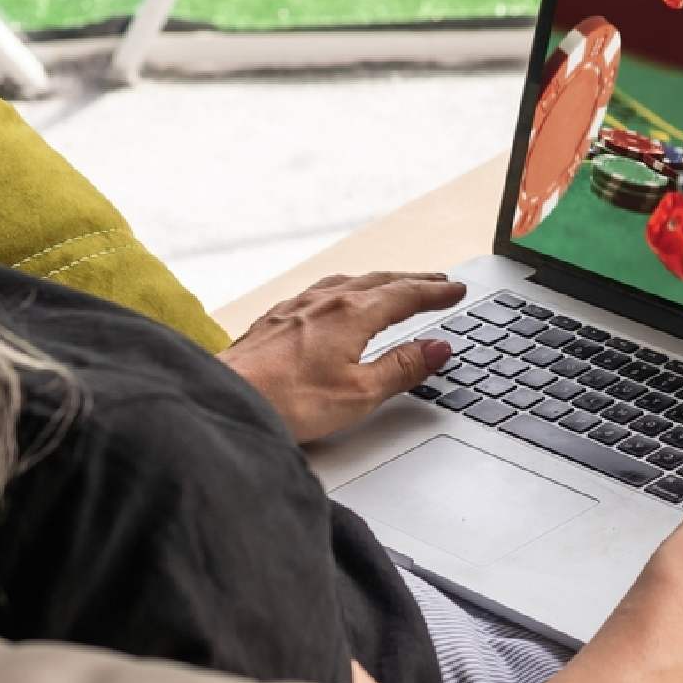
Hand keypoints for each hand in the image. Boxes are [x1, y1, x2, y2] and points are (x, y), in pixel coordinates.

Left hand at [219, 271, 464, 441]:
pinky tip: (336, 300)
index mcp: (352, 314)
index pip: (405, 296)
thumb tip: (437, 348)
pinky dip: (346, 289)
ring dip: (379, 281)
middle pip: (380, 282)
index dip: (435, 293)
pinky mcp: (275, 319)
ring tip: (392, 285)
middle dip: (412, 281)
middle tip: (437, 282)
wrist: (227, 397)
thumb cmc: (287, 401)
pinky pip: (321, 291)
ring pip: (349, 282)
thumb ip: (402, 367)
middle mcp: (325, 301)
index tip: (456, 290)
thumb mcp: (360, 392)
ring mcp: (297, 306)